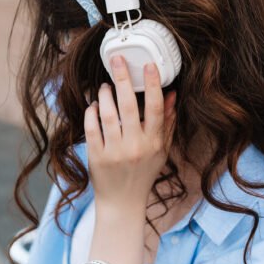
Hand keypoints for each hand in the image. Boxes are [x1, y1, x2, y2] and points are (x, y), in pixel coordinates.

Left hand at [83, 55, 176, 216]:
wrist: (123, 202)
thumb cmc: (143, 173)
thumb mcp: (160, 150)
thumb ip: (167, 122)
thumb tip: (172, 94)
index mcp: (153, 143)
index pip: (154, 108)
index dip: (152, 84)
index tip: (148, 65)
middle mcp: (135, 146)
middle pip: (128, 106)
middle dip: (122, 79)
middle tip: (117, 60)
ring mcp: (114, 152)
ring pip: (107, 114)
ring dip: (104, 95)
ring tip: (104, 86)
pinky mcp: (96, 156)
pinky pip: (91, 128)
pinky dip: (91, 112)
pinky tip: (94, 106)